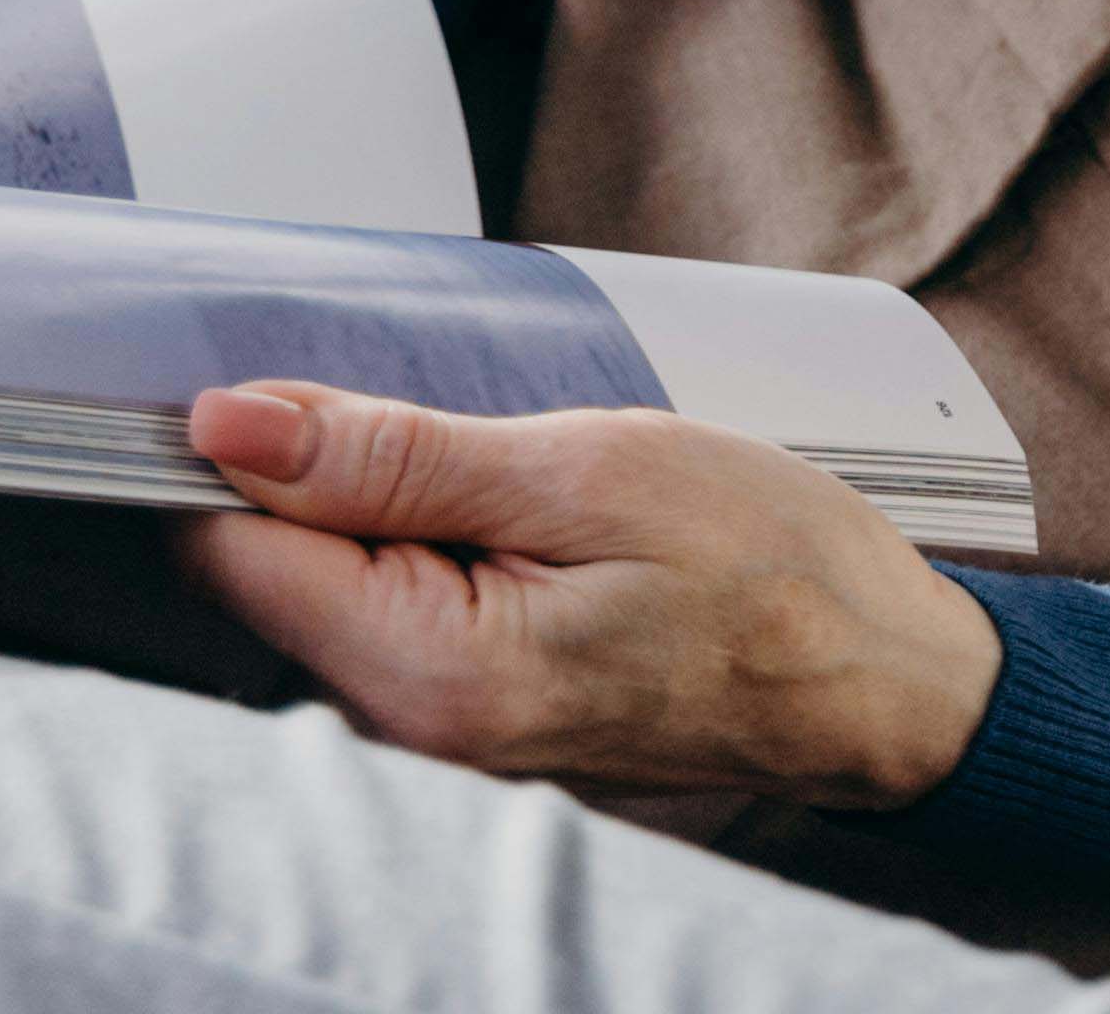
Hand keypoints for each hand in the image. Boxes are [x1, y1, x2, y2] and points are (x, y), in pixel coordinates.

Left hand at [175, 383, 1004, 811]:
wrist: (884, 680)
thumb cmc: (773, 570)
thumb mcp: (592, 469)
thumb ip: (397, 457)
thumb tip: (230, 425)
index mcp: (426, 671)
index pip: (225, 547)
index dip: (237, 443)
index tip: (296, 367)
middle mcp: (407, 732)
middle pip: (267, 570)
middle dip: (322, 470)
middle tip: (457, 412)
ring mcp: (440, 741)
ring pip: (330, 589)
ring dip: (386, 507)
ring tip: (514, 468)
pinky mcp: (473, 728)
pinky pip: (391, 620)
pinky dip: (429, 551)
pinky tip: (519, 520)